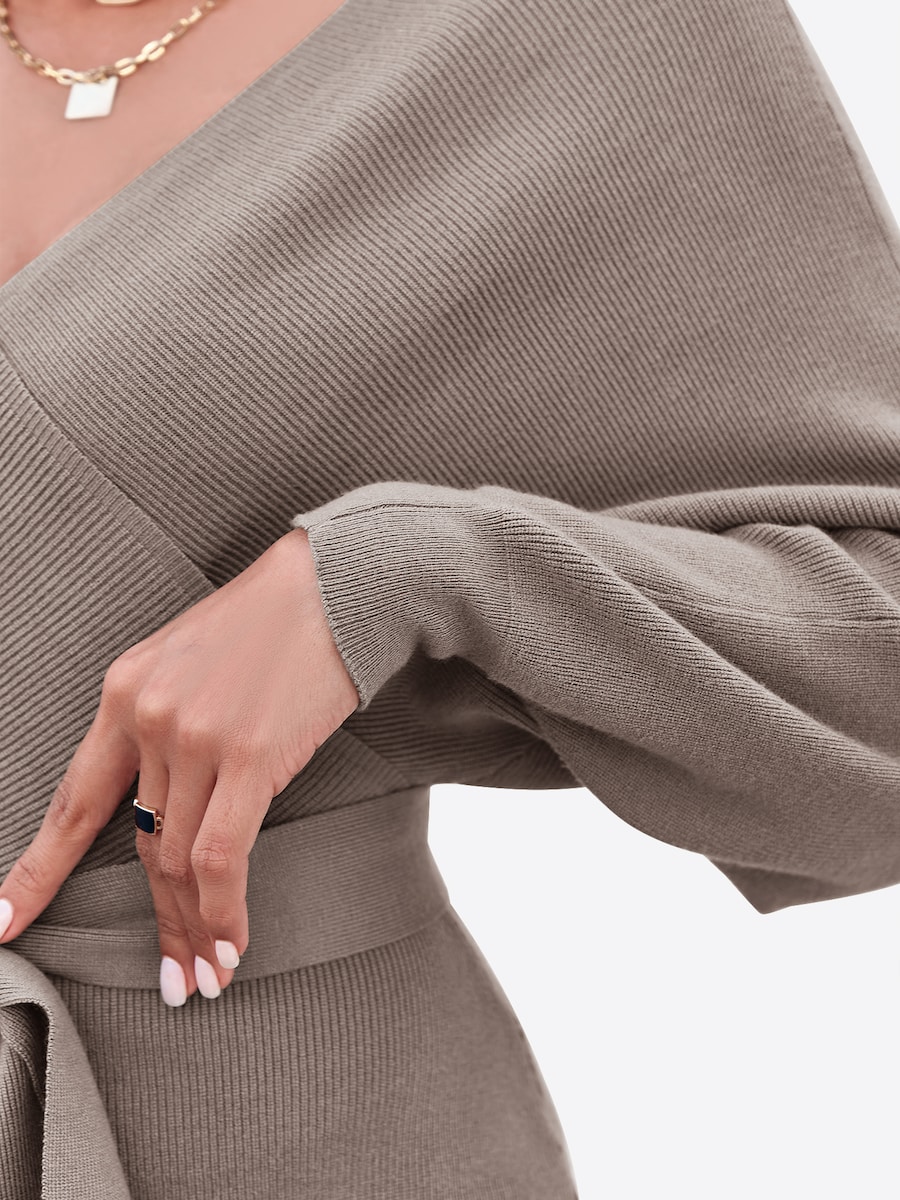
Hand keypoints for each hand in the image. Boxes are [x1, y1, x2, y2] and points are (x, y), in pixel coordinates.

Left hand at [0, 528, 359, 1002]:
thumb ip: (165, 724)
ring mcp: (193, 737)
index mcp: (124, 691)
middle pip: (139, 845)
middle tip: (170, 980)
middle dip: (155, 923)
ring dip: (191, 930)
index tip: (3, 923)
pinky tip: (232, 948)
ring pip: (175, 861)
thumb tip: (169, 799)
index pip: (73, 801)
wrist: (340, 583)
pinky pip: (220, 855)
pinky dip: (222, 911)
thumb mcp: (192, 659)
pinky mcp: (246, 755)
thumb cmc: (275, 621)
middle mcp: (147, 717)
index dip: (37, 871)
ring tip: (203, 979)